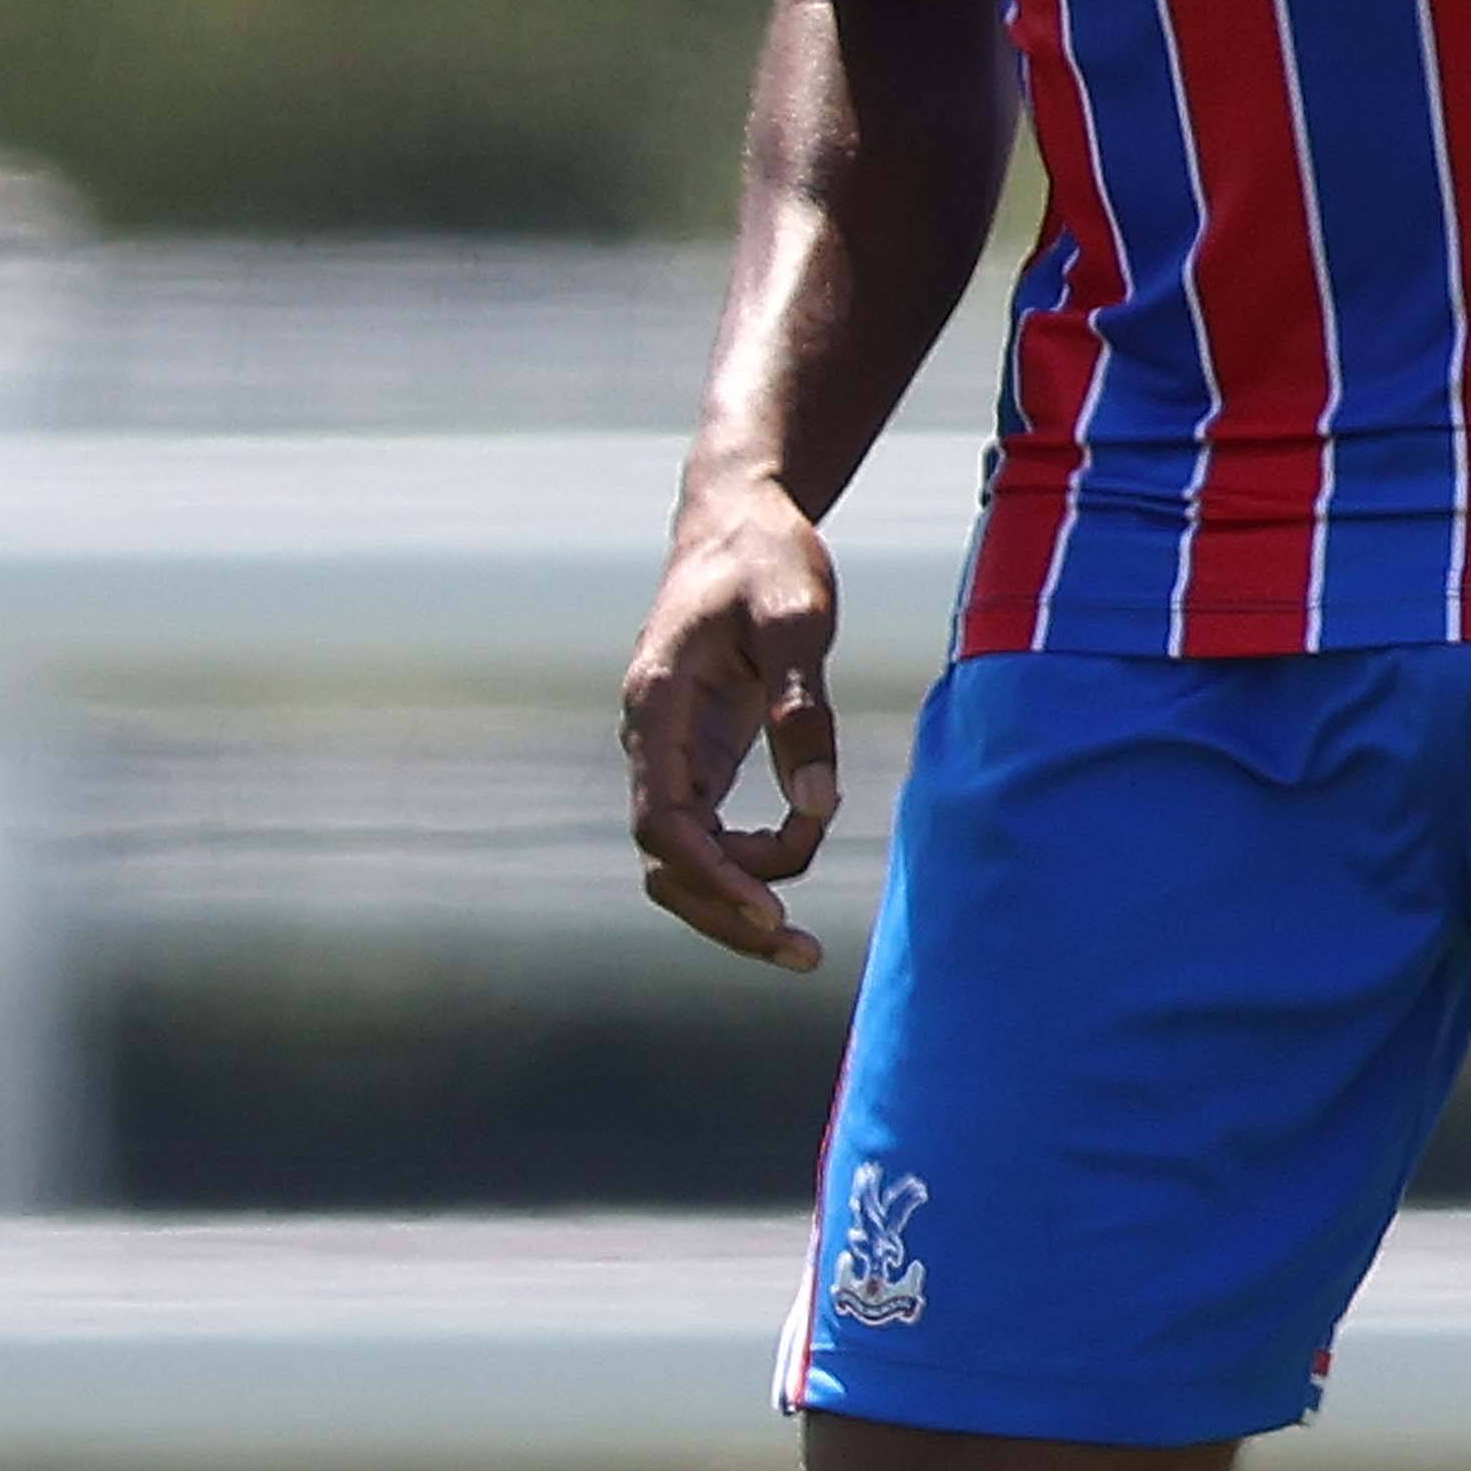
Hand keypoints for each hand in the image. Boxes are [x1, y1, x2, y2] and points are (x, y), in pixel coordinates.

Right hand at [626, 482, 848, 969]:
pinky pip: (710, 834)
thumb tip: (819, 804)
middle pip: (665, 861)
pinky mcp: (701, 757)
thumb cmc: (768, 558)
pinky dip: (749, 863)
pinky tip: (801, 856)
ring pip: (683, 858)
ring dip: (736, 900)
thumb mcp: (798, 618)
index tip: (771, 911)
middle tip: (802, 951)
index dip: (713, 876)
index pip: (664, 823)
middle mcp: (651, 739)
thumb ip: (804, 709)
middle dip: (725, 915)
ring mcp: (671, 753)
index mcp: (658, 705)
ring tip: (806, 932)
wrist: (742, 518)